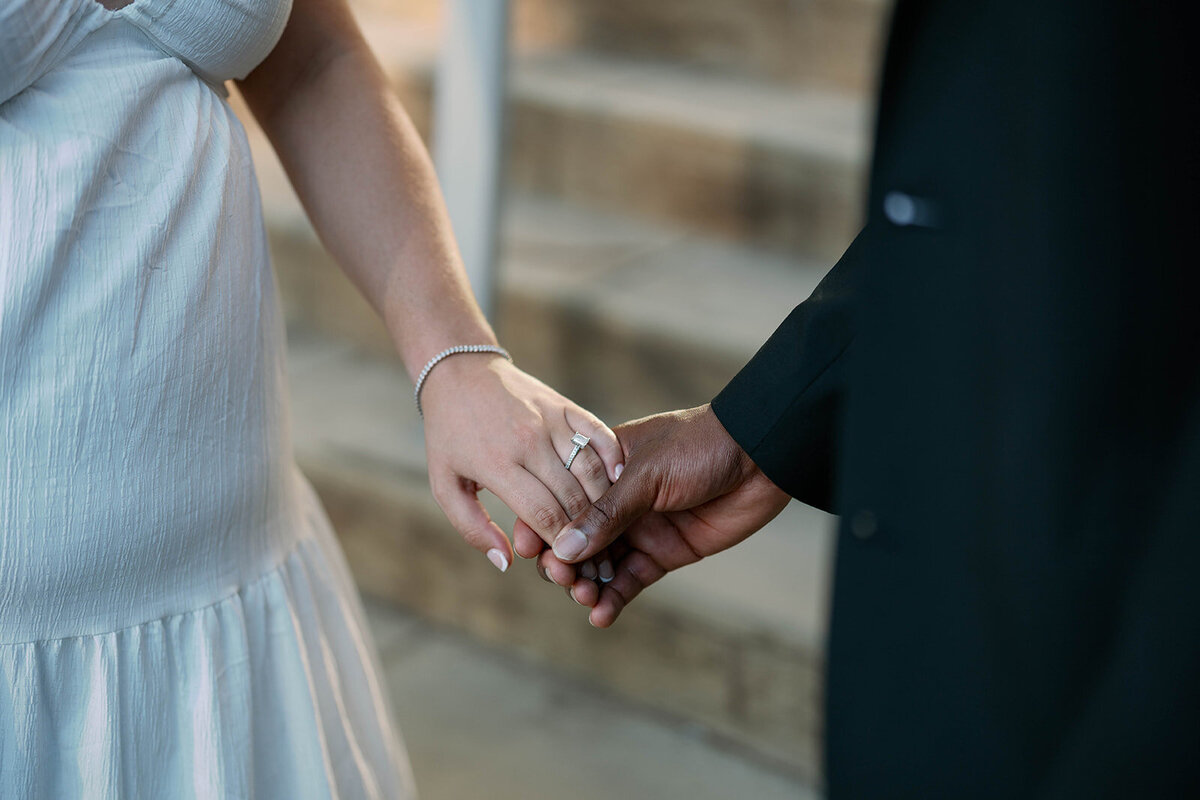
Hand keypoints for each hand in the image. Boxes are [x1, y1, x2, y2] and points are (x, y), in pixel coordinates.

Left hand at [419, 353, 621, 571]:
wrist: (459, 372)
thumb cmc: (450, 435)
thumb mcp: (446, 484)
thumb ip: (473, 528)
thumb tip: (506, 563)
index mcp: (498, 464)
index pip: (543, 514)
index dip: (561, 544)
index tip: (570, 561)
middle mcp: (528, 441)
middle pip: (573, 497)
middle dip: (587, 531)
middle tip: (597, 554)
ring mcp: (550, 420)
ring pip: (592, 469)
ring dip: (604, 502)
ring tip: (608, 526)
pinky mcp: (565, 405)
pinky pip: (600, 434)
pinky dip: (614, 459)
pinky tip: (619, 481)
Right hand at [543, 404, 789, 626]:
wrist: (759, 456)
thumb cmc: (700, 446)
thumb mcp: (646, 474)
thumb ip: (606, 513)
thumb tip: (563, 549)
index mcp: (602, 468)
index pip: (559, 499)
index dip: (541, 524)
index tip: (528, 548)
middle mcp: (615, 501)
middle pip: (575, 539)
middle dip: (563, 561)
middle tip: (562, 577)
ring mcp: (639, 528)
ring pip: (599, 564)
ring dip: (586, 584)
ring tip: (585, 598)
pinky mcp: (664, 553)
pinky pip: (630, 581)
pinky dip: (614, 599)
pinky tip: (601, 616)